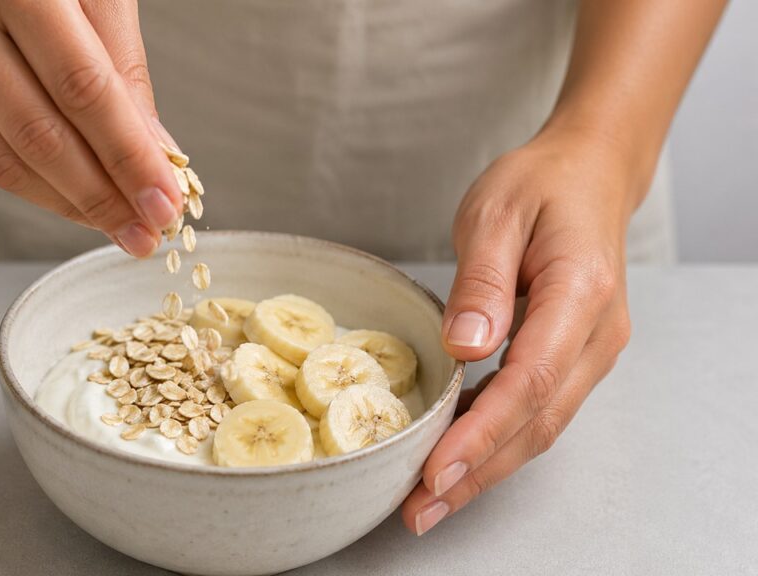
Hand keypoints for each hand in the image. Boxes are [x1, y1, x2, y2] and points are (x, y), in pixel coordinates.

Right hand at [0, 0, 182, 256]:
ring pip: (3, 161)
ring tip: (115, 224)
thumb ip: (122, 65)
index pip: (83, 91)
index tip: (165, 202)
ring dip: (68, 204)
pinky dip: (31, 184)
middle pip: (41, 137)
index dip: (128, 156)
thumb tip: (157, 152)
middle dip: (103, 198)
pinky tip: (68, 195)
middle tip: (146, 233)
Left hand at [402, 128, 635, 534]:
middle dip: (478, 472)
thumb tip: (466, 347)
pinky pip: (538, 409)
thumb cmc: (540, 185)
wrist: (590, 175)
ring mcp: (591, 349)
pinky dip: (498, 441)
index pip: (530, 380)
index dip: (481, 433)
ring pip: (541, 426)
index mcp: (580, 293)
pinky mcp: (575, 356)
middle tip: (420, 509)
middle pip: (538, 421)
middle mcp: (596, 334)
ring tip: (431, 502)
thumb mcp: (496, 213)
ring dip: (486, 469)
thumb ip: (481, 281)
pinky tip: (458, 459)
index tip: (435, 470)